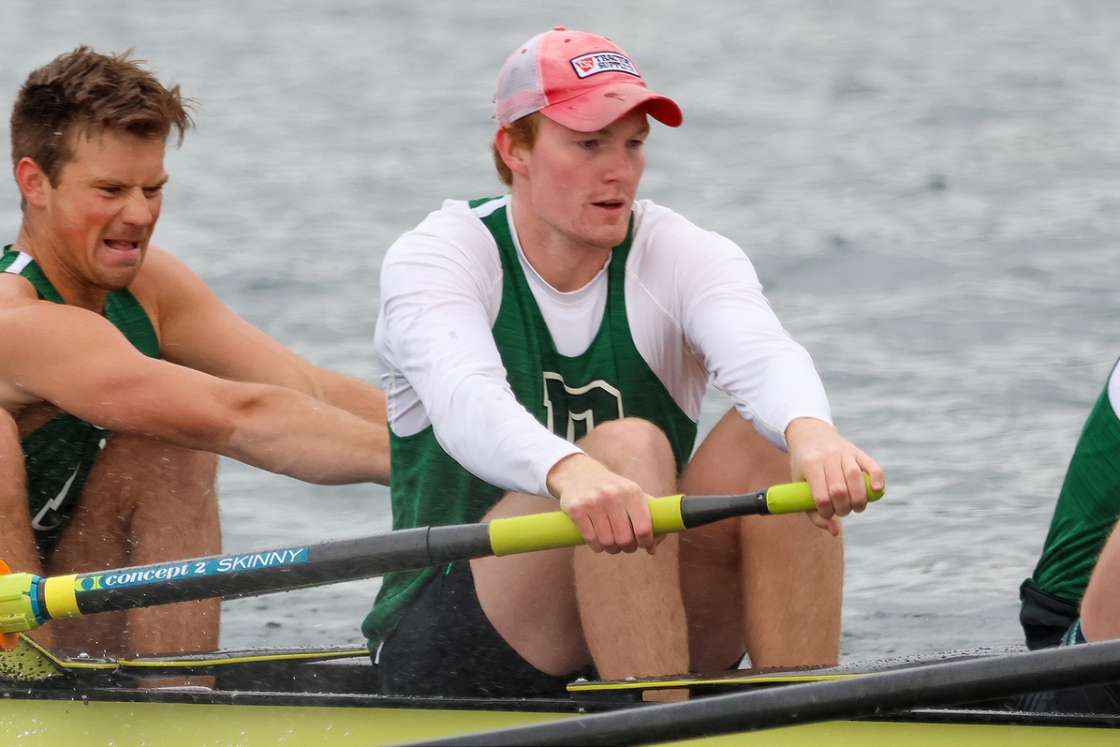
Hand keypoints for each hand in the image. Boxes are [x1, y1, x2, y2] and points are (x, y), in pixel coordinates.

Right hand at [546, 453, 656, 554]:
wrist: (580, 474)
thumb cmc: (613, 490)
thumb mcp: (633, 496)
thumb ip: (649, 520)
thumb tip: (652, 549)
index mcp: (632, 492)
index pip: (644, 528)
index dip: (645, 542)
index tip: (642, 544)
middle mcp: (613, 495)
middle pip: (625, 539)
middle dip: (627, 548)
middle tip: (625, 545)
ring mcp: (593, 502)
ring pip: (607, 542)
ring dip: (610, 549)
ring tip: (611, 543)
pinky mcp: (576, 509)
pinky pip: (590, 539)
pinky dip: (596, 546)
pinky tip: (597, 542)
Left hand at [785, 417, 883, 535]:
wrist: (810, 435)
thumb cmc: (804, 467)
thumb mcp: (799, 486)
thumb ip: (813, 513)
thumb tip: (834, 531)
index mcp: (810, 464)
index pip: (821, 496)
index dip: (826, 511)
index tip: (827, 513)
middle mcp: (828, 456)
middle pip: (839, 490)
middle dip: (843, 508)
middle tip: (843, 511)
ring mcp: (844, 452)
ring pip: (855, 477)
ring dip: (859, 499)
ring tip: (857, 507)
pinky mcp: (857, 451)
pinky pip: (871, 465)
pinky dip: (877, 478)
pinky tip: (876, 489)